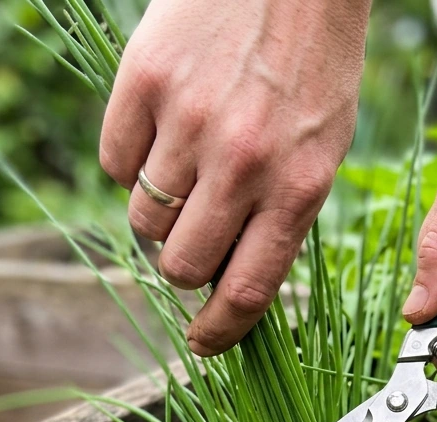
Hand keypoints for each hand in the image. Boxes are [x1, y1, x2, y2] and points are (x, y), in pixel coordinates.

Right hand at [100, 0, 369, 355]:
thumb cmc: (313, 62)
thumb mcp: (323, 146)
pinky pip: (113, 163)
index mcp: (298, 185)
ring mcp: (189, 121)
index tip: (203, 344)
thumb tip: (233, 283)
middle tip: (194, 238)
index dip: (218, 332)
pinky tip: (162, 128)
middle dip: (183, 266)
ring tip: (184, 168)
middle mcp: (243, 161)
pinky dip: (130, 161)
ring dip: (158, 212)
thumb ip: (282, 215)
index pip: (246, 290)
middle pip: (182, 265)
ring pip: (143, 219)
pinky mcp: (143, 83)